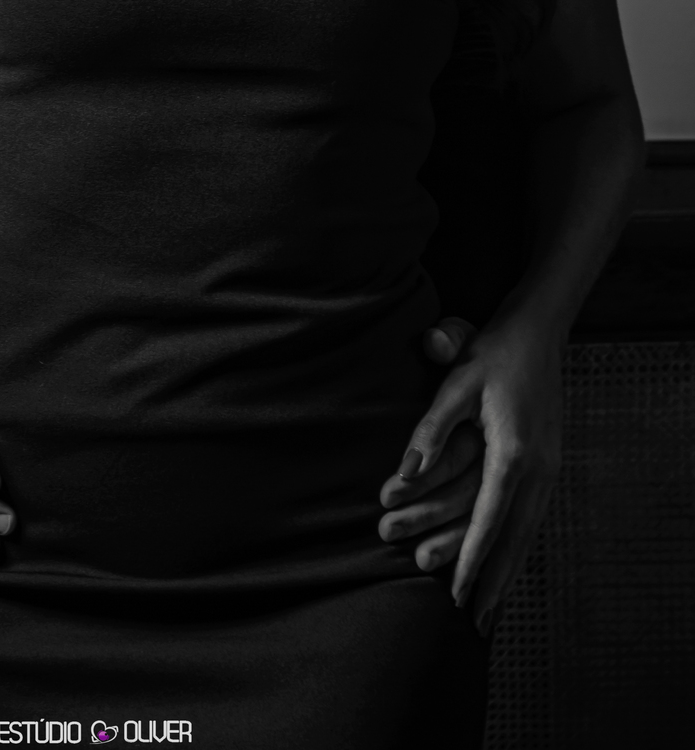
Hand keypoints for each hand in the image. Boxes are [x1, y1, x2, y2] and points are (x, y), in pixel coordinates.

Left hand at [385, 310, 562, 636]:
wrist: (537, 332)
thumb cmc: (490, 354)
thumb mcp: (456, 383)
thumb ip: (431, 430)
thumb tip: (404, 473)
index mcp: (513, 453)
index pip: (489, 520)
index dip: (470, 559)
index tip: (454, 593)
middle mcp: (538, 467)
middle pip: (516, 538)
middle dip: (494, 580)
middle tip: (474, 621)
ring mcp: (549, 467)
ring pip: (529, 532)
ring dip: (509, 569)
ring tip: (491, 606)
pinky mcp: (549, 462)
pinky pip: (534, 516)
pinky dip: (520, 544)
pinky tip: (509, 562)